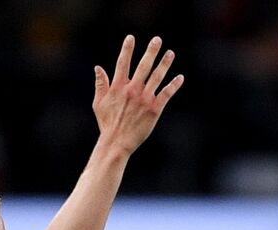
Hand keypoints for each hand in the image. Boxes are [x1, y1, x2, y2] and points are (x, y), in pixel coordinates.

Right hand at [92, 35, 183, 154]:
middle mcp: (132, 90)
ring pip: (157, 77)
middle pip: (143, 66)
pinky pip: (166, 94)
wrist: (117, 142)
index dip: (127, 50)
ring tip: (170, 53)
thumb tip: (98, 68)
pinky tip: (179, 77)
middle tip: (157, 40)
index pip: (122, 64)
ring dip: (165, 64)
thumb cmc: (107, 123)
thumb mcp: (99, 103)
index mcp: (118, 87)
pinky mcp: (154, 109)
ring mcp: (144, 99)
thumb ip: (100, 84)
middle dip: (151, 51)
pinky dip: (173, 85)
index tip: (131, 38)